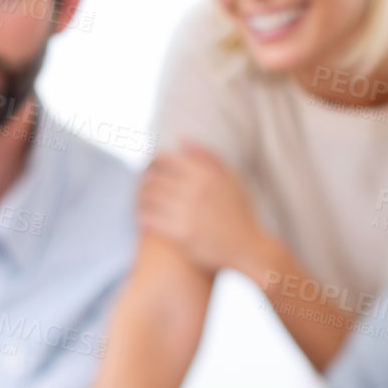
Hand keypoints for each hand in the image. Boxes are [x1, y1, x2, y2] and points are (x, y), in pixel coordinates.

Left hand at [138, 141, 268, 274]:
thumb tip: (181, 139)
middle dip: (143, 181)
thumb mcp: (232, 179)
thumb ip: (208, 157)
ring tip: (140, 202)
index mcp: (205, 174)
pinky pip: (148, 218)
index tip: (150, 169)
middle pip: (152, 178)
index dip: (151, 161)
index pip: (164, 158)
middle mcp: (195, 190)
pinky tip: (142, 218)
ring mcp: (187, 212)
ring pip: (147, 197)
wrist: (248, 248)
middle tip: (141, 187)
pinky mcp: (180, 234)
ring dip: (139, 198)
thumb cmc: (240, 213)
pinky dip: (141, 216)